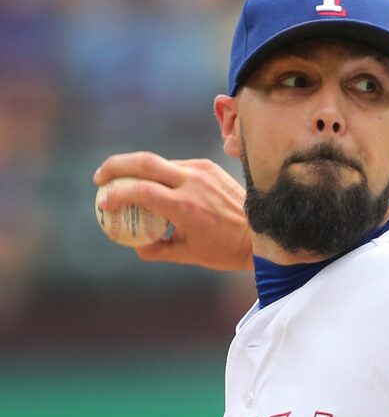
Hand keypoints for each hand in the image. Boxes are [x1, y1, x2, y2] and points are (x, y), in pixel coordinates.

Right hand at [94, 152, 251, 270]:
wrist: (261, 233)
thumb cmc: (225, 249)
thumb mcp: (189, 255)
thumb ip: (158, 250)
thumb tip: (135, 246)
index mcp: (185, 207)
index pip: (140, 191)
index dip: (116, 195)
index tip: (103, 203)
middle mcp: (192, 182)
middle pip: (143, 161)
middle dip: (115, 166)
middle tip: (100, 178)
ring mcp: (202, 170)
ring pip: (159, 162)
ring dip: (138, 170)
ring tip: (125, 184)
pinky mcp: (209, 165)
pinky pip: (177, 165)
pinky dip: (161, 173)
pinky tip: (156, 186)